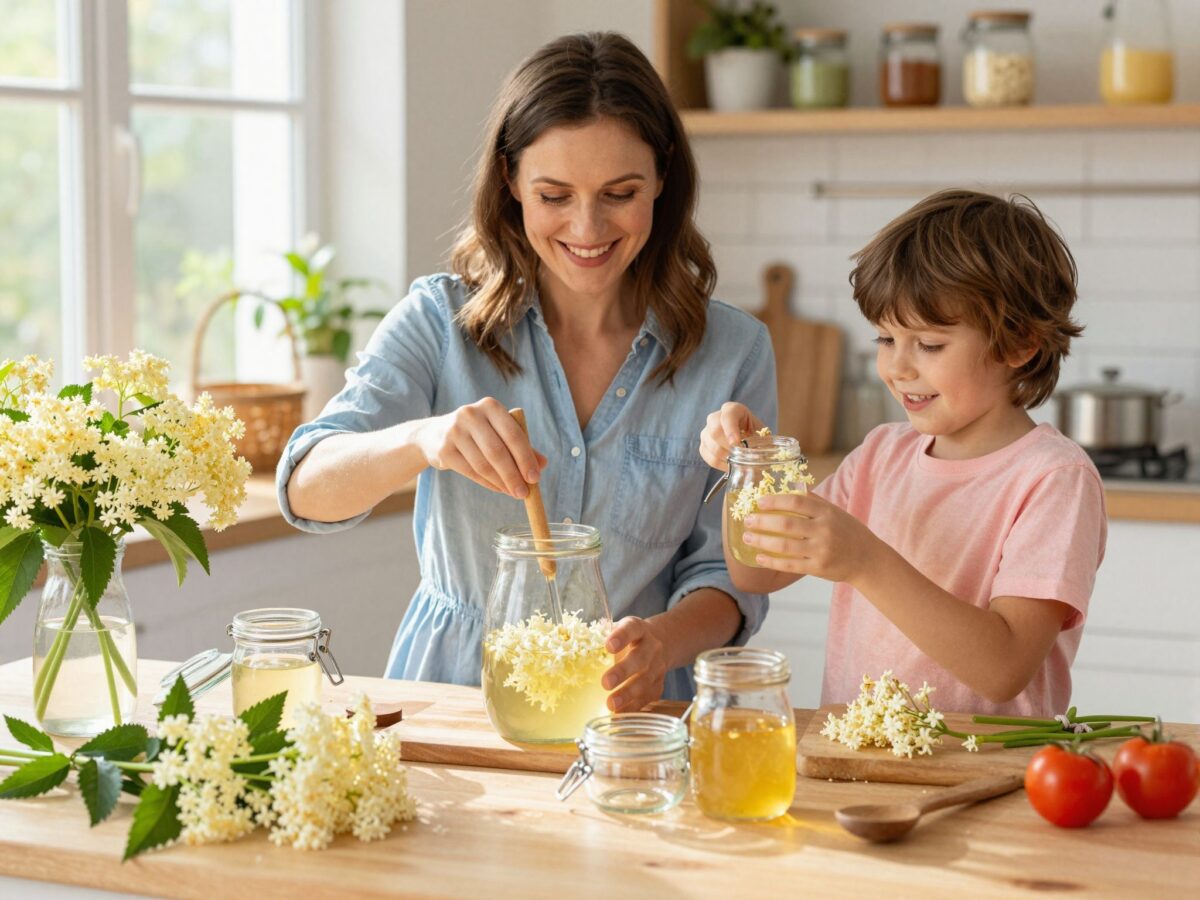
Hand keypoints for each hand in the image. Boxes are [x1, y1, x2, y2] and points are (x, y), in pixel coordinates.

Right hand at [413, 398, 546, 498]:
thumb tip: (543, 464)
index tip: (535, 478)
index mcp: (490, 406)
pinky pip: (470, 472)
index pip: (513, 434)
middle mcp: (470, 414)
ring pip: (483, 464)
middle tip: (524, 493)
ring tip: (513, 492)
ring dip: (501, 483)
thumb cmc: (477, 433)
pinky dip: (487, 483)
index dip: (526, 458)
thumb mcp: (498, 432)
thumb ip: (521, 446)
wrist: (434, 434)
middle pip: (497, 451)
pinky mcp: (444, 449)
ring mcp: (454, 431)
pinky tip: (498, 489)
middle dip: (514, 475)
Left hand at [602, 617, 667, 712]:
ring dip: (627, 694)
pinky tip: (619, 714)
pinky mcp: (658, 685)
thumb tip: (567, 643)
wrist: (660, 643)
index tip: (609, 646)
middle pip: (639, 659)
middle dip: (623, 671)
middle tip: (606, 683)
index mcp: (638, 628)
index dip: (621, 637)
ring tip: (610, 704)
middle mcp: (651, 647)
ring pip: (645, 681)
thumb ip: (598, 635)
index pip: (631, 629)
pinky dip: (634, 707)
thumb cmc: (628, 638)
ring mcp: (657, 666)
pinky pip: (648, 697)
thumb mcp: (617, 629)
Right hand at [699, 402, 765, 470]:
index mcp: (733, 409)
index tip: (737, 443)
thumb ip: (762, 441)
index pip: (728, 415)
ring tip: (739, 462)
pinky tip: (731, 465)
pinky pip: (709, 458)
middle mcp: (716, 418)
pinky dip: (721, 465)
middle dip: (728, 447)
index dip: (731, 430)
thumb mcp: (762, 434)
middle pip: (715, 431)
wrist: (749, 440)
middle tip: (741, 456)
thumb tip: (761, 455)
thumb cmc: (757, 435)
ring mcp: (707, 432)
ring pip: (711, 446)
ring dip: (726, 458)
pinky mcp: (704, 446)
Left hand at [743, 492, 883, 584]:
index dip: (776, 501)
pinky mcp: (818, 568)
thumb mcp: (835, 511)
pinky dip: (772, 561)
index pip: (798, 502)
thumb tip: (788, 486)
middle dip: (763, 521)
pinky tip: (759, 557)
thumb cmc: (848, 532)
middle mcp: (824, 530)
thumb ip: (813, 501)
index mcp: (827, 512)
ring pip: (785, 545)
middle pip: (787, 524)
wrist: (868, 559)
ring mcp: (822, 550)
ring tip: (747, 537)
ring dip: (762, 541)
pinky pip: (790, 564)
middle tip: (747, 520)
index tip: (759, 501)